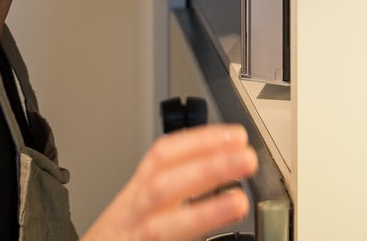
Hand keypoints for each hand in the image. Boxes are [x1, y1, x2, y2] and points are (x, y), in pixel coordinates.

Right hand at [83, 124, 257, 240]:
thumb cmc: (121, 237)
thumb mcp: (140, 207)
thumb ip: (174, 188)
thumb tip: (224, 167)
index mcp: (136, 195)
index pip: (162, 157)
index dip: (198, 142)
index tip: (234, 136)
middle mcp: (132, 216)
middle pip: (163, 186)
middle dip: (205, 169)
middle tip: (246, 158)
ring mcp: (133, 240)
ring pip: (160, 227)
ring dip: (203, 212)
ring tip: (239, 202)